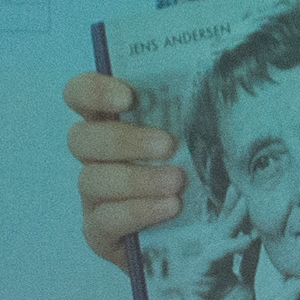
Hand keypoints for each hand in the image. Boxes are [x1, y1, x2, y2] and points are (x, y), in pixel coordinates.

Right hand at [66, 68, 181, 265]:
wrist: (197, 239)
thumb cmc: (194, 178)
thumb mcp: (196, 140)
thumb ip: (195, 109)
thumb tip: (220, 60)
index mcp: (110, 125)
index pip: (79, 96)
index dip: (93, 91)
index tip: (129, 96)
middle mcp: (95, 158)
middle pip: (81, 139)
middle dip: (124, 141)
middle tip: (168, 146)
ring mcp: (93, 196)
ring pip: (92, 180)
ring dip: (136, 179)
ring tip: (177, 182)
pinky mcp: (99, 232)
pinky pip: (105, 219)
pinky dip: (138, 211)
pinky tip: (169, 208)